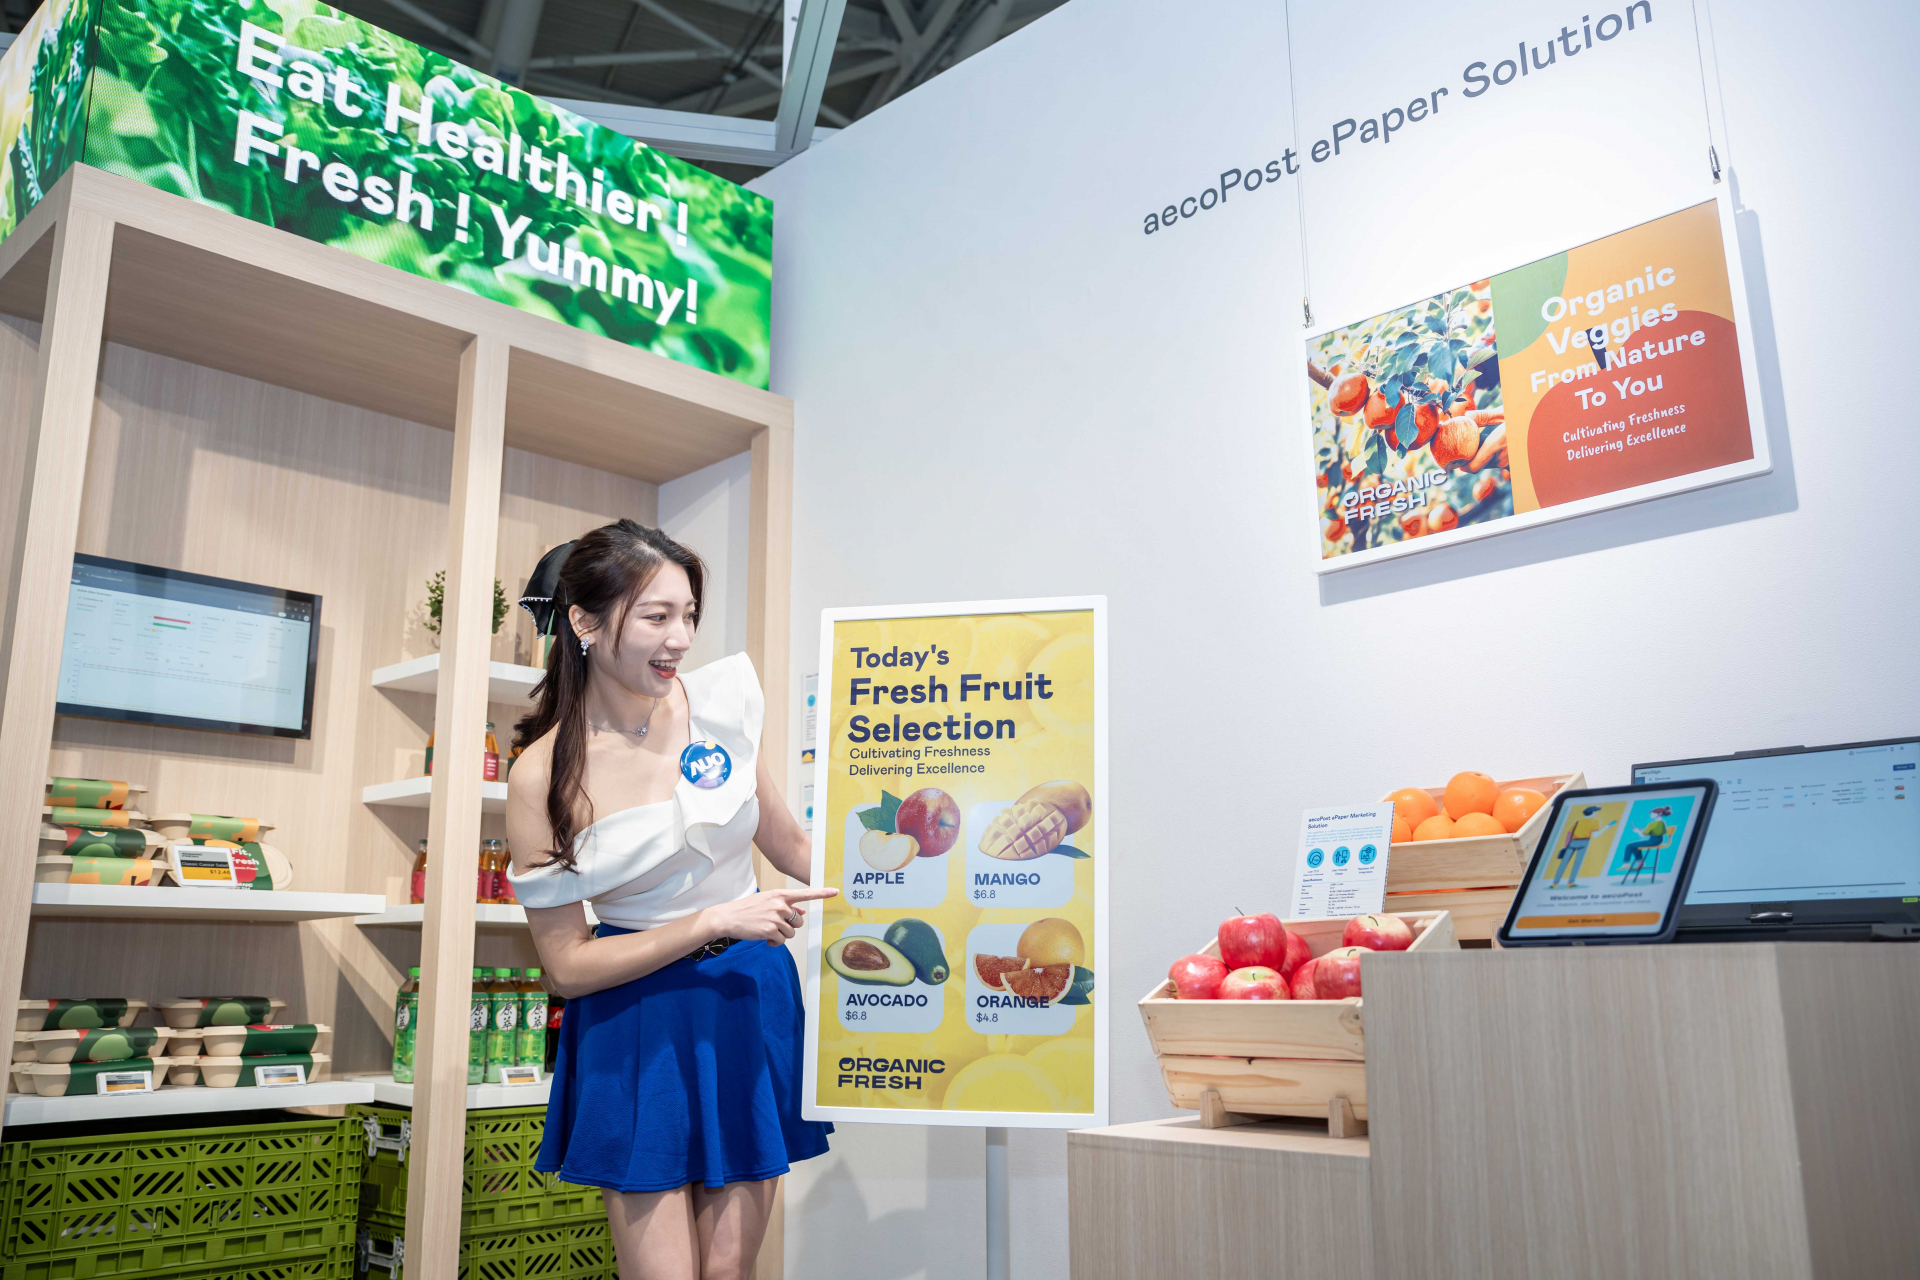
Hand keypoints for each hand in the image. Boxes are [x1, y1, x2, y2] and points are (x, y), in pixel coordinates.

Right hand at [702, 887, 837, 944]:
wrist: (728, 917)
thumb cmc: (748, 909)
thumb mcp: (767, 901)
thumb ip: (786, 905)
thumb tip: (802, 911)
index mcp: (780, 895)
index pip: (805, 894)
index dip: (822, 893)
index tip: (836, 891)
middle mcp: (780, 904)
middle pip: (799, 921)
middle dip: (790, 926)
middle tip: (775, 925)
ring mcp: (775, 917)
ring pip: (791, 933)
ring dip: (781, 935)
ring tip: (766, 930)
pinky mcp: (770, 930)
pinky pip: (781, 941)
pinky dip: (774, 942)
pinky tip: (764, 937)